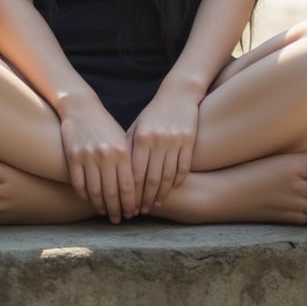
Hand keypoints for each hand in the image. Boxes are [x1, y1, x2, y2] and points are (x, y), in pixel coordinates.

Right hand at [60, 101, 135, 223]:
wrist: (81, 108)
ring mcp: (88, 156)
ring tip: (104, 212)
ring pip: (95, 191)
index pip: (129, 186)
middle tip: (118, 219)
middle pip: (112, 192)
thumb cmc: (105, 126)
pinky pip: (79, 184)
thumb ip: (129, 162)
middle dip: (117, 209)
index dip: (131, 203)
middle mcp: (106, 155)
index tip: (132, 213)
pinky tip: (90, 200)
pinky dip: (84, 196)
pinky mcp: (73, 157)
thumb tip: (137, 190)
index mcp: (122, 151)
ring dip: (100, 205)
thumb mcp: (121, 139)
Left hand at [128, 87, 199, 214]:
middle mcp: (158, 140)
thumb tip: (117, 173)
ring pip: (168, 176)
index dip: (131, 191)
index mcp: (142, 137)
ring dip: (161, 194)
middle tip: (140, 210)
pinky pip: (183, 168)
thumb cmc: (153, 113)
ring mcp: (175, 141)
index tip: (127, 202)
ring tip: (155, 203)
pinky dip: (177, 182)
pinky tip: (171, 190)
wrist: (178, 95)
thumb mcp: (138, 126)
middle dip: (145, 197)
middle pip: (152, 178)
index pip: (135, 172)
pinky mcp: (189, 141)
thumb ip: (129, 147)